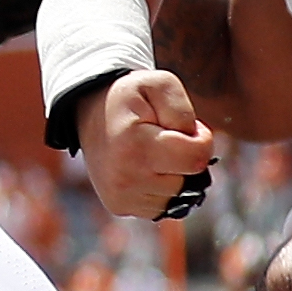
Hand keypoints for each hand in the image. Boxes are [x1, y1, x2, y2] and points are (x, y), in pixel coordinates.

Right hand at [78, 68, 217, 220]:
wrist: (90, 115)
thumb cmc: (130, 99)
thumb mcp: (159, 83)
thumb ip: (183, 108)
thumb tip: (194, 143)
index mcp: (135, 146)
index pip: (196, 158)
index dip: (201, 140)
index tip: (185, 128)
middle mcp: (125, 179)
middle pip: (190, 181)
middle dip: (185, 158)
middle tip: (163, 139)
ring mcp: (121, 197)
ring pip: (178, 196)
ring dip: (174, 175)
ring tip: (152, 153)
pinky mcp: (120, 207)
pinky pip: (163, 205)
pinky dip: (162, 188)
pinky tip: (145, 169)